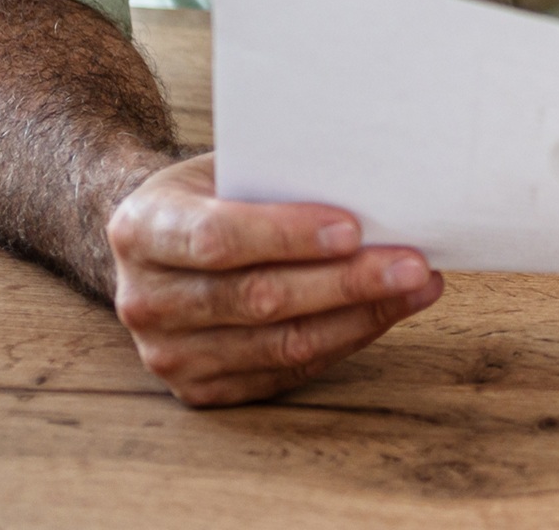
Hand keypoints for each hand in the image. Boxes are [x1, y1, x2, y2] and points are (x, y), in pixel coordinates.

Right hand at [103, 153, 445, 405]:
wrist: (160, 246)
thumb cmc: (212, 196)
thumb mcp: (226, 168)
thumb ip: (280, 176)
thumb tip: (374, 185)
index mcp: (142, 229)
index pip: (216, 238)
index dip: (286, 235)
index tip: (352, 228)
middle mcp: (145, 299)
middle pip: (258, 299)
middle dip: (345, 282)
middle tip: (411, 263)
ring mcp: (169, 353)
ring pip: (280, 345)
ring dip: (360, 316)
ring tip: (417, 286)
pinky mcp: (200, 390)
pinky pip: (286, 373)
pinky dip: (345, 340)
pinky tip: (385, 312)